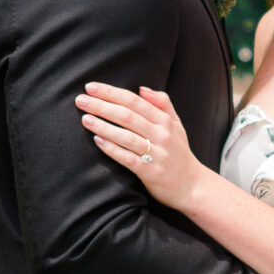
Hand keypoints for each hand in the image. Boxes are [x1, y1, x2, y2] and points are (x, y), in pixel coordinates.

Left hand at [77, 81, 204, 208]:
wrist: (192, 186)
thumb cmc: (179, 153)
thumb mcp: (177, 125)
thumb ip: (163, 104)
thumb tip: (142, 88)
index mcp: (165, 120)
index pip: (134, 101)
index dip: (111, 92)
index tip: (91, 87)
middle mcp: (162, 134)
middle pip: (127, 115)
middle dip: (102, 106)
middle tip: (80, 100)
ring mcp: (157, 154)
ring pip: (126, 136)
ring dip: (103, 126)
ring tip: (85, 119)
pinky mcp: (151, 172)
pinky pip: (127, 158)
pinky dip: (112, 149)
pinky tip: (97, 141)